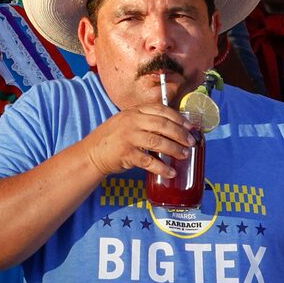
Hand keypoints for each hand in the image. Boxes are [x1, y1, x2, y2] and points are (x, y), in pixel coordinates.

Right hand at [77, 101, 195, 186]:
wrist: (92, 154)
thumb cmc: (113, 139)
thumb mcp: (127, 122)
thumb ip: (146, 121)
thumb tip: (174, 129)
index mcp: (134, 111)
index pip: (161, 110)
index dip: (179, 118)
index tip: (190, 127)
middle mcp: (132, 121)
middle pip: (163, 125)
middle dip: (180, 134)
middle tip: (191, 143)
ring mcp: (128, 137)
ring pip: (158, 142)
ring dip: (174, 149)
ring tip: (184, 155)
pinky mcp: (126, 154)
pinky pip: (149, 161)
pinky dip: (162, 168)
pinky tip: (170, 172)